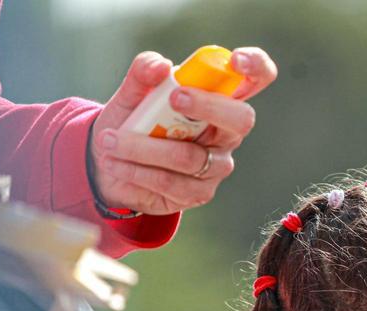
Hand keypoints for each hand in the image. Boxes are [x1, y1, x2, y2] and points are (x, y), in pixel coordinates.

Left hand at [89, 48, 277, 215]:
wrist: (109, 164)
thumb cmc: (131, 122)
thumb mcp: (131, 93)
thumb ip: (143, 73)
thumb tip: (160, 66)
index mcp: (219, 99)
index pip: (256, 78)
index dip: (257, 67)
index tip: (237, 60)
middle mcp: (227, 132)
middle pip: (241, 119)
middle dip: (208, 106)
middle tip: (173, 98)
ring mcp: (216, 165)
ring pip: (190, 156)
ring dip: (144, 147)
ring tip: (110, 141)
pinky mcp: (199, 193)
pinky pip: (170, 182)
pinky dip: (137, 171)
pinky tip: (116, 165)